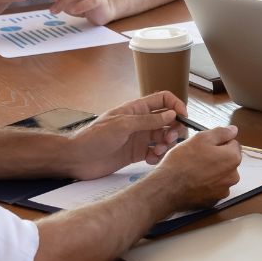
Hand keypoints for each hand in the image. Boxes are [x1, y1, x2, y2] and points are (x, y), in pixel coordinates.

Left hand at [62, 92, 186, 178]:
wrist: (78, 158)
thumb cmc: (95, 137)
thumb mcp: (123, 125)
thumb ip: (148, 120)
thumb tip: (171, 114)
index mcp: (136, 109)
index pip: (163, 100)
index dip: (176, 105)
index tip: (184, 116)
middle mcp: (140, 122)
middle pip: (168, 120)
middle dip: (174, 129)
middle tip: (170, 138)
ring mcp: (139, 138)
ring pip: (163, 138)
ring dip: (166, 144)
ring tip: (157, 151)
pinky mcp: (136, 154)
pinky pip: (155, 153)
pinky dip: (157, 157)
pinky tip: (150, 160)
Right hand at [147, 125, 242, 213]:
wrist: (167, 188)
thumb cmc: (183, 161)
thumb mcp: (201, 138)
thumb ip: (221, 133)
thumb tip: (234, 130)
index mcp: (233, 158)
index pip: (233, 144)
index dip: (218, 142)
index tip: (204, 146)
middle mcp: (233, 176)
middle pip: (228, 160)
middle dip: (217, 157)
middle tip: (197, 157)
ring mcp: (224, 190)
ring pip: (220, 175)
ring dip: (212, 171)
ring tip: (194, 170)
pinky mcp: (213, 201)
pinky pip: (213, 188)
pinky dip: (206, 184)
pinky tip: (193, 182)